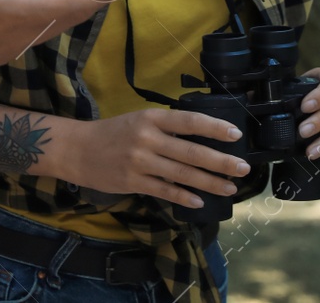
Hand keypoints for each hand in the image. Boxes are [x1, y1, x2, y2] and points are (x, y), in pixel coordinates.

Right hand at [59, 108, 250, 208]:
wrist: (77, 149)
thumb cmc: (112, 133)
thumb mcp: (138, 120)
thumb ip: (166, 127)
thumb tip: (201, 137)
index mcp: (150, 118)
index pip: (189, 121)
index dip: (213, 127)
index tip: (235, 134)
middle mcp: (147, 138)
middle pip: (191, 151)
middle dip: (220, 161)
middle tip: (243, 168)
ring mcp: (140, 161)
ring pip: (182, 174)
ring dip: (209, 182)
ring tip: (230, 188)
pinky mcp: (133, 181)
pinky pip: (165, 191)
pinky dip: (184, 197)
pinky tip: (200, 201)